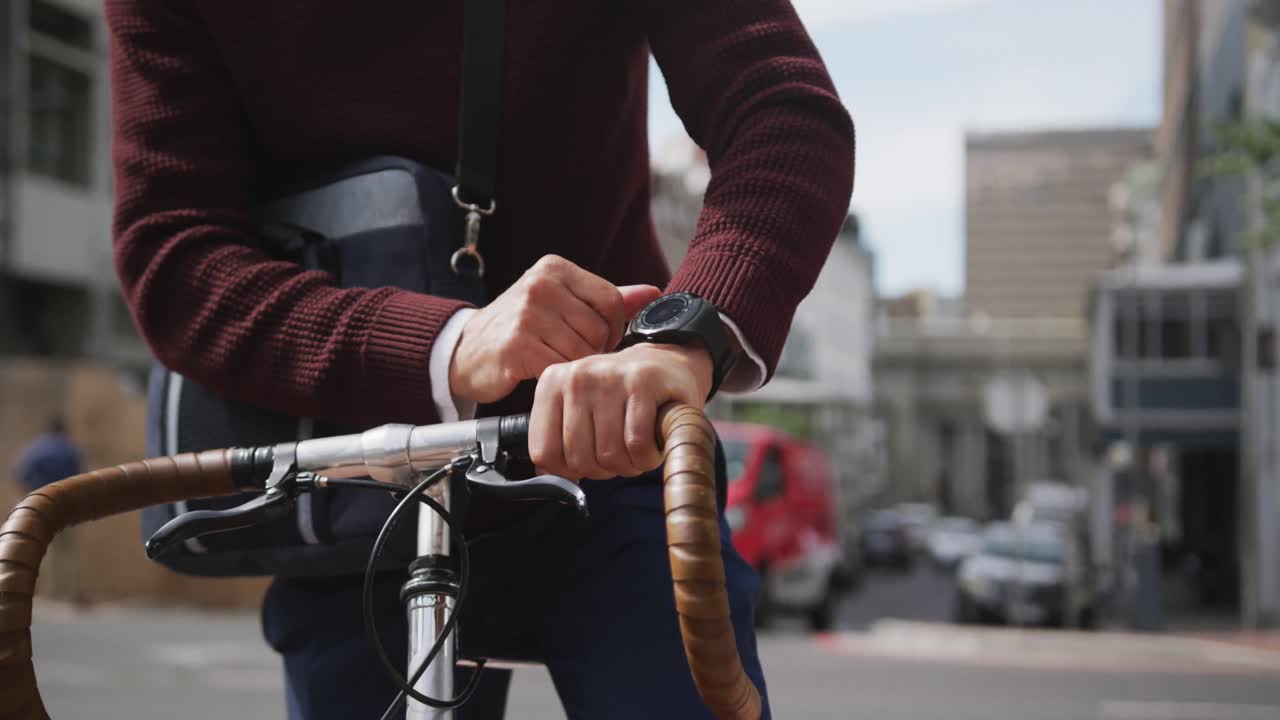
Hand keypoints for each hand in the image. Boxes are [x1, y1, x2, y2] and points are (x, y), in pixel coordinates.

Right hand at [448, 255, 661, 403]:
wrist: (467, 351)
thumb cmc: (520, 328)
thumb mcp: (562, 302)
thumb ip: (606, 298)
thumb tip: (653, 292)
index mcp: (554, 269)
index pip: (611, 300)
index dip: (613, 328)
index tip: (599, 340)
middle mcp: (540, 286)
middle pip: (598, 328)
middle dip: (593, 350)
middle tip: (571, 355)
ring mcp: (526, 314)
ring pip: (582, 351)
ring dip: (574, 366)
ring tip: (555, 362)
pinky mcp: (516, 344)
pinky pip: (559, 368)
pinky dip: (555, 376)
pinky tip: (540, 371)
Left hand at [529, 343, 713, 480]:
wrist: (668, 364)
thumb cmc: (621, 396)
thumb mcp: (580, 410)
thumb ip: (558, 441)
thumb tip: (547, 478)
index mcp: (552, 384)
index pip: (543, 453)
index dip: (570, 471)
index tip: (589, 460)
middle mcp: (577, 377)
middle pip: (579, 459)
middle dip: (604, 470)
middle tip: (620, 456)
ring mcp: (610, 377)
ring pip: (609, 455)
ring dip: (630, 465)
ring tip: (637, 448)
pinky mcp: (643, 382)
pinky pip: (637, 445)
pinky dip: (648, 457)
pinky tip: (653, 444)